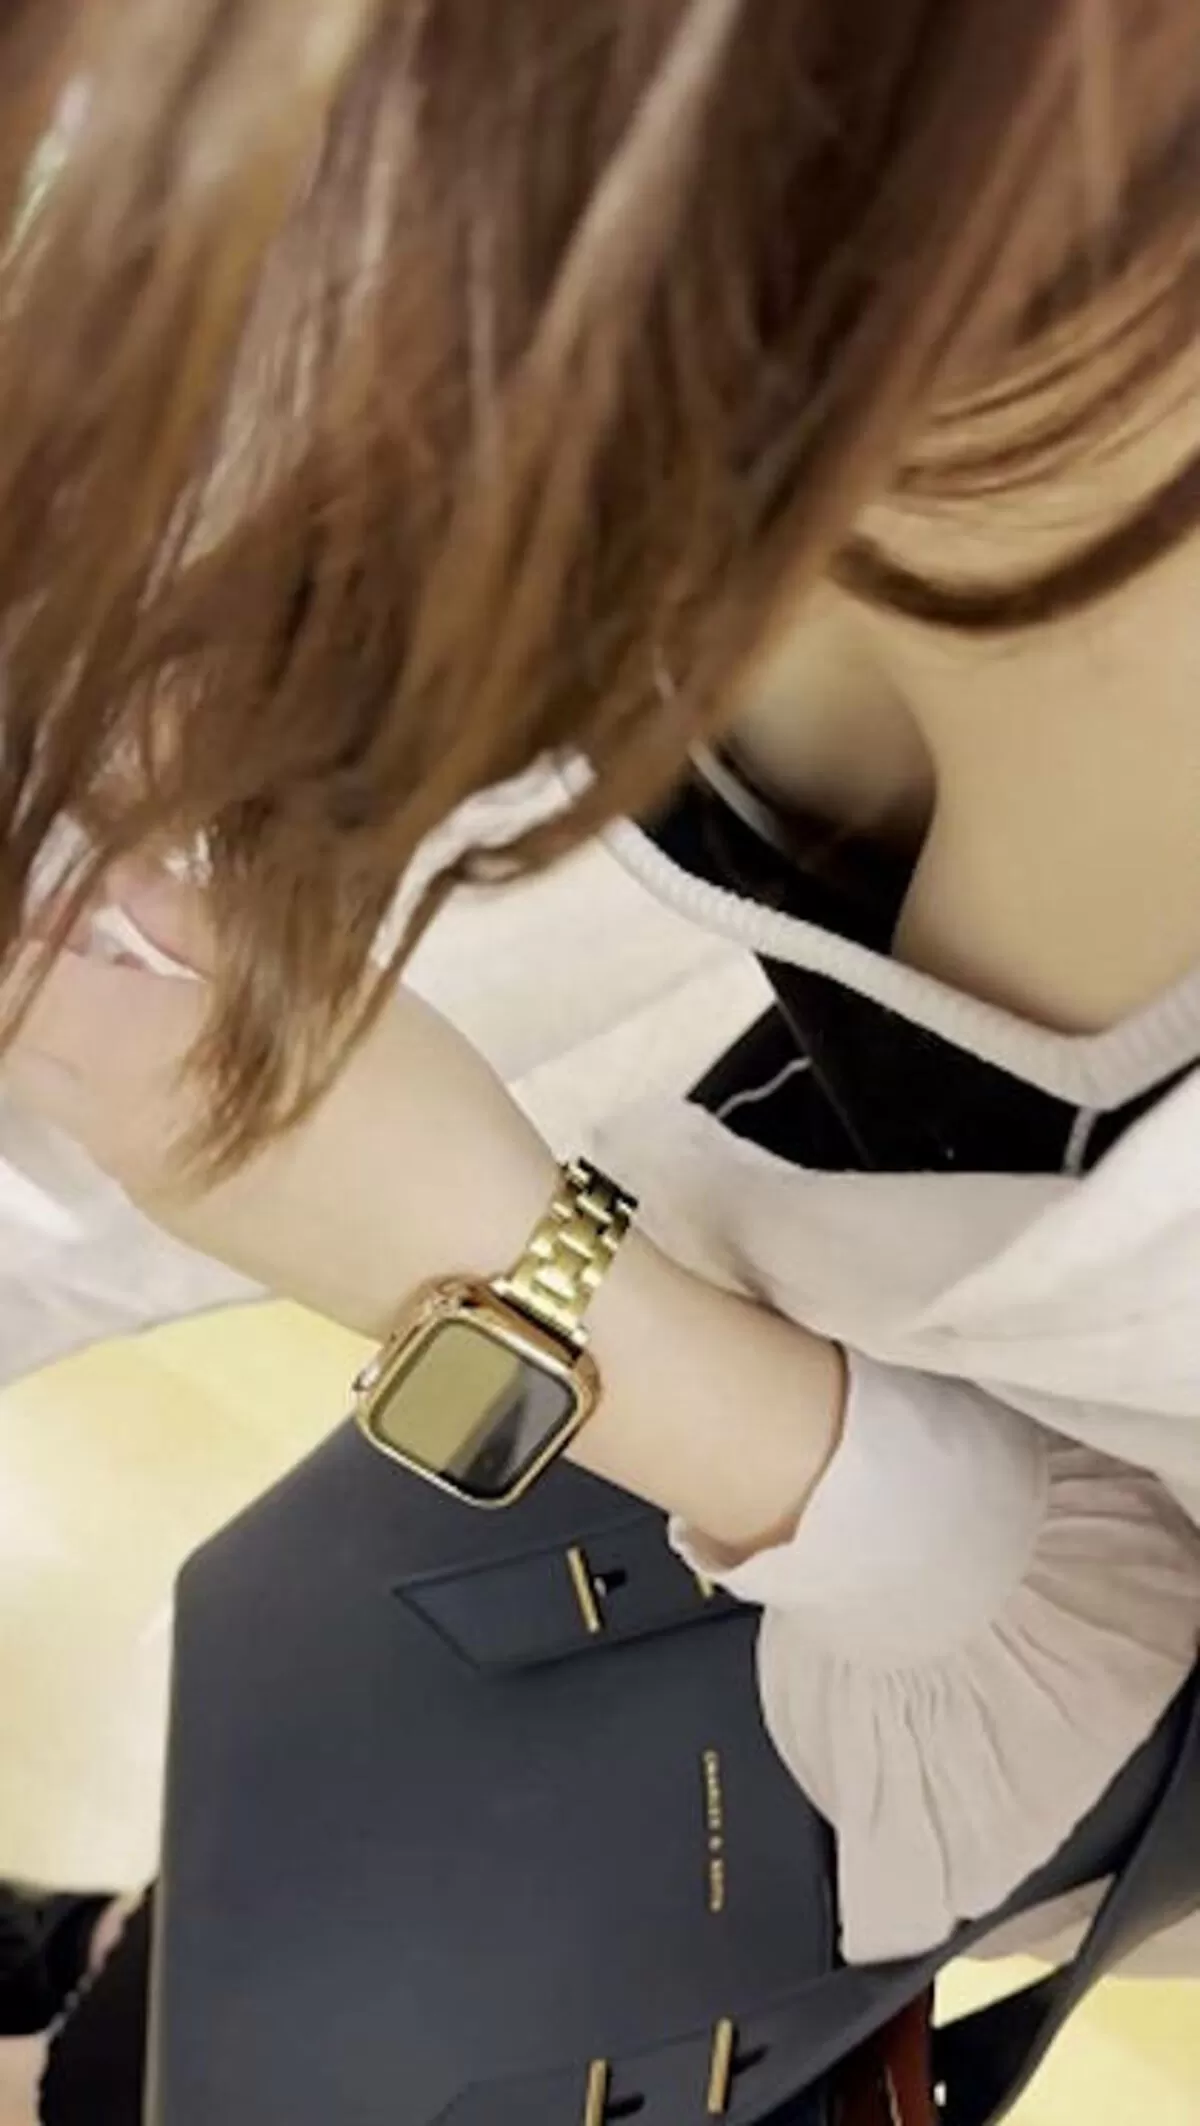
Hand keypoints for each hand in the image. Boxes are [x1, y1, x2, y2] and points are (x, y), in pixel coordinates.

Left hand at [5, 869, 844, 1550]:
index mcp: (137, 1058)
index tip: (60, 872)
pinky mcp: (183, 1214)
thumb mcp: (324, 985)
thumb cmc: (419, 1103)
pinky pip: (108, 1126)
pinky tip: (200, 1040)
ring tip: (155, 961)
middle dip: (36, 965)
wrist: (475, 1268)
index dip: (22, 921)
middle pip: (15, 1038)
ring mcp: (142, 1181)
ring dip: (73, 1017)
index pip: (10, 982)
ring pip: (55, 1085)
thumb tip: (121, 873)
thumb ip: (203, 923)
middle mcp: (111, 1128)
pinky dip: (114, 1068)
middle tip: (102, 907)